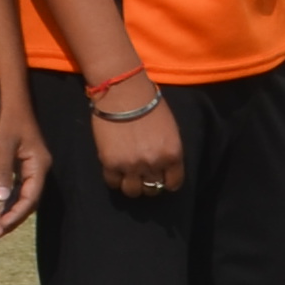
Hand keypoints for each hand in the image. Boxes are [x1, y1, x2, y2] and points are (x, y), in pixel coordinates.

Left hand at [0, 84, 47, 234]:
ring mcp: (31, 163)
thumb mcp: (2, 145)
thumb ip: (2, 172)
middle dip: (14, 217)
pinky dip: (9, 197)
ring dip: (11, 209)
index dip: (16, 215)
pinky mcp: (22, 159)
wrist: (10, 93)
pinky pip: (19, 184)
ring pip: (24, 193)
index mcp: (39, 165)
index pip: (31, 198)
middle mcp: (39, 166)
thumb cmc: (7, 116)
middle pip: (30, 200)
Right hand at [91, 82, 186, 199]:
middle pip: (152, 189)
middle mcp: (154, 164)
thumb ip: (168, 151)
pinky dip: (115, 179)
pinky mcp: (111, 163)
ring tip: (128, 174)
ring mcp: (132, 165)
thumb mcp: (170, 130)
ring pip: (133, 191)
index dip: (167, 182)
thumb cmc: (150, 105)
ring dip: (132, 184)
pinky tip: (115, 169)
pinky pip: (113, 183)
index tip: (162, 179)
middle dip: (149, 183)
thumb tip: (164, 167)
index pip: (173, 183)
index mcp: (172, 155)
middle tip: (143, 174)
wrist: (124, 92)